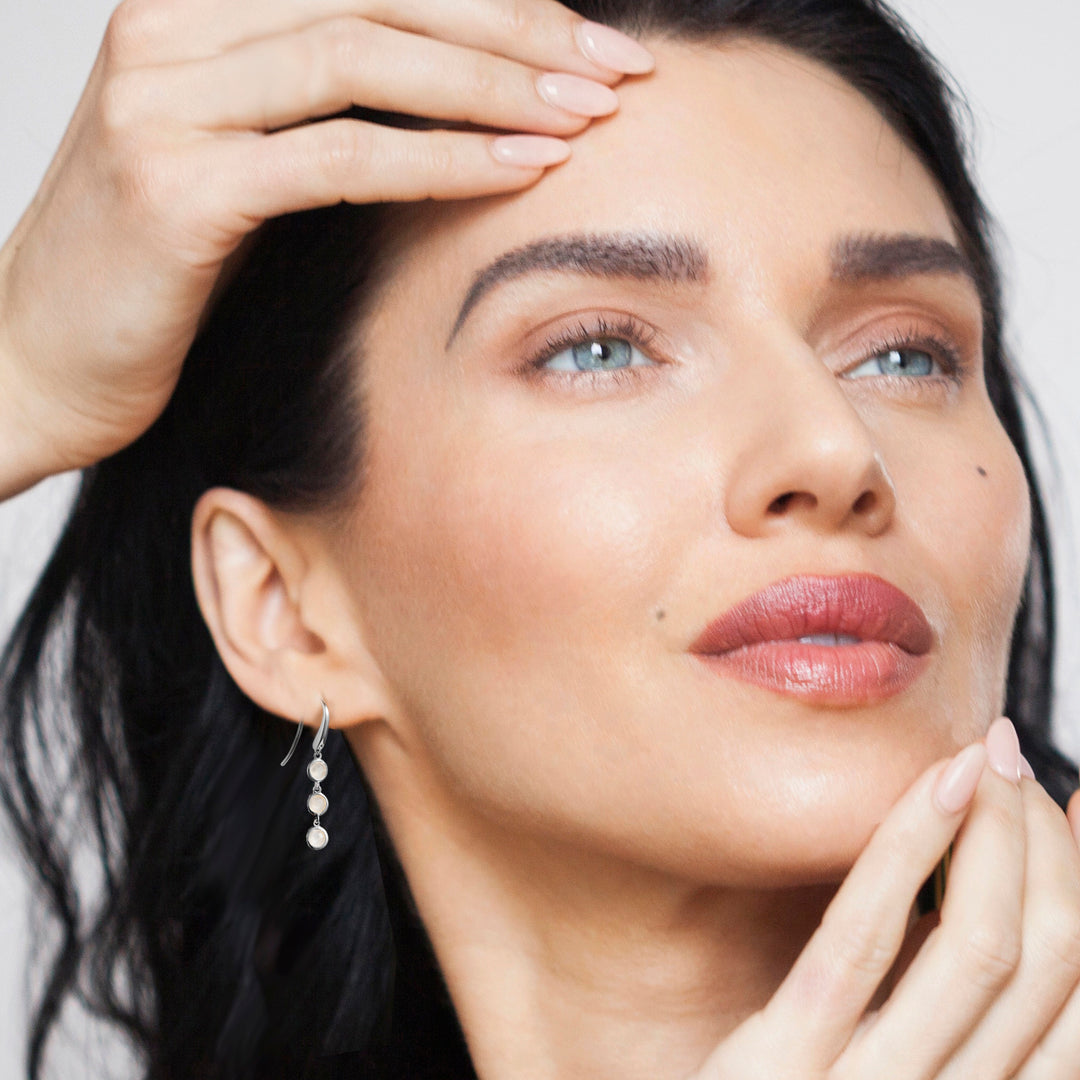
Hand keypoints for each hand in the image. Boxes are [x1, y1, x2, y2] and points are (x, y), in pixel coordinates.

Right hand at [0, 0, 652, 497]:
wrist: (34, 356)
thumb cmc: (152, 270)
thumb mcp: (239, 161)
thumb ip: (324, 112)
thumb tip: (459, 104)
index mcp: (193, 6)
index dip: (494, 0)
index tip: (588, 40)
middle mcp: (171, 28)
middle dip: (517, 31)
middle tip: (616, 68)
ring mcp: (164, 101)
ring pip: (363, 58)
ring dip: (494, 86)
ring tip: (589, 116)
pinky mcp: (175, 188)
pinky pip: (338, 157)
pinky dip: (439, 160)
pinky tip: (520, 170)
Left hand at [694, 718, 1079, 1078]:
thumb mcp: (893, 1068)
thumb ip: (948, 1016)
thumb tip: (994, 899)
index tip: (1078, 805)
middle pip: (1043, 964)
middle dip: (1047, 847)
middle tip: (1019, 760)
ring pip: (977, 948)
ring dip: (997, 834)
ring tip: (987, 755)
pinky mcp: (786, 1061)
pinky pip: (862, 939)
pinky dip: (912, 849)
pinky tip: (936, 783)